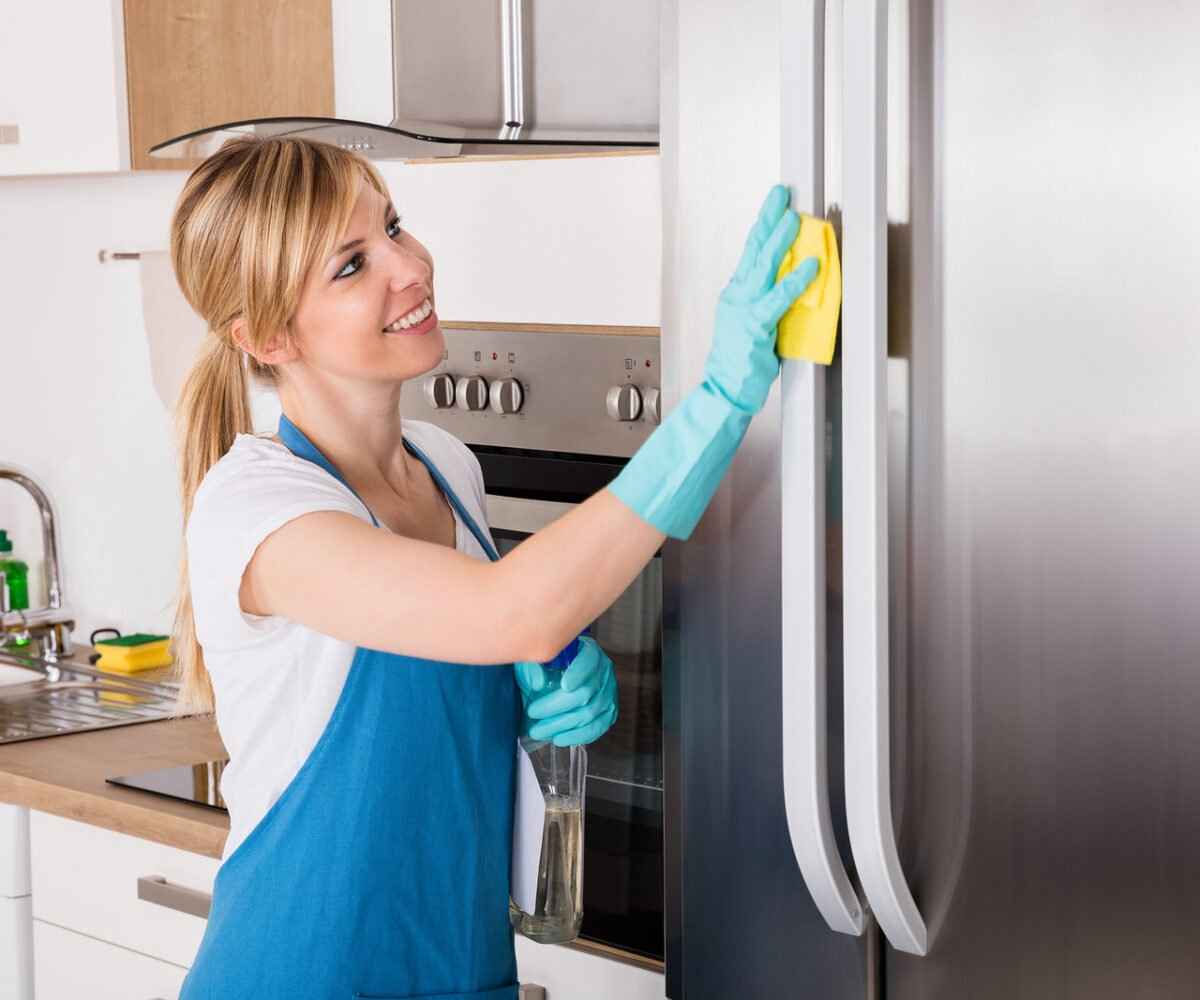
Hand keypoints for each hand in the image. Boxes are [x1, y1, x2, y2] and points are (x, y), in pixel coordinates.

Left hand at [513, 636, 617, 746]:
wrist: (551, 681)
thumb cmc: (543, 668)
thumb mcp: (533, 661)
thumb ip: (532, 668)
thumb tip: (538, 683)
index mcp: (589, 652)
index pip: (589, 660)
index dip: (579, 673)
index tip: (564, 685)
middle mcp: (603, 672)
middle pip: (587, 691)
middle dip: (557, 706)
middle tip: (533, 713)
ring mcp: (608, 693)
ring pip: (590, 713)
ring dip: (562, 725)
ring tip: (539, 730)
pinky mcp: (607, 713)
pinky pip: (597, 728)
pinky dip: (578, 736)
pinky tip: (559, 738)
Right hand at [704, 184, 819, 413]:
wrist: (724, 390)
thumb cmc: (739, 363)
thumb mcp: (752, 325)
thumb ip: (767, 302)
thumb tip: (790, 283)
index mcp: (735, 295)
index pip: (750, 253)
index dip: (763, 225)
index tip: (775, 204)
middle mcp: (737, 297)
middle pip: (753, 249)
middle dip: (768, 218)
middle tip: (781, 194)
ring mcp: (744, 310)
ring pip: (763, 267)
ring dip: (780, 240)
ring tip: (794, 218)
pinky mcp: (756, 326)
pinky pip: (779, 298)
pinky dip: (796, 280)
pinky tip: (810, 266)